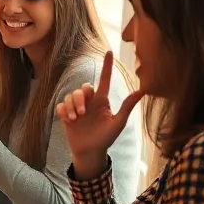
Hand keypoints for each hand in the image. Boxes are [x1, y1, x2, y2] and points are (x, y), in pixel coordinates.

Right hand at [55, 51, 142, 179]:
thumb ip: (127, 106)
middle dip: (80, 98)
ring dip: (72, 106)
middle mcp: (89, 101)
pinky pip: (60, 105)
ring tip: (76, 119)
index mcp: (102, 101)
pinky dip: (64, 111)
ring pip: (70, 95)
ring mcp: (77, 108)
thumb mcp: (118, 123)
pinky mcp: (66, 114)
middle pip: (83, 88)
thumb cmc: (106, 138)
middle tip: (82, 112)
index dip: (107, 65)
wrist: (90, 151)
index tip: (109, 52)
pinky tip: (69, 120)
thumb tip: (142, 91)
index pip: (104, 79)